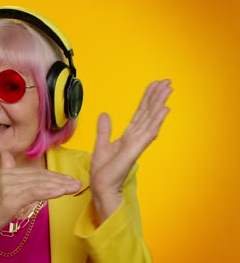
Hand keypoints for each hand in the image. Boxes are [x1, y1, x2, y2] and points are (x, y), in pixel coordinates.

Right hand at [0, 151, 80, 256]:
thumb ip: (5, 170)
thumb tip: (6, 154)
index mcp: (5, 172)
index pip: (35, 172)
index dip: (53, 175)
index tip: (67, 179)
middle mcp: (6, 176)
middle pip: (39, 176)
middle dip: (60, 180)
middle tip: (76, 183)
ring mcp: (8, 187)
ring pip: (40, 184)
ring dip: (60, 186)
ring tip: (74, 187)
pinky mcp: (10, 199)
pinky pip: (35, 193)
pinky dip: (51, 191)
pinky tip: (62, 192)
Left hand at [90, 80, 171, 221]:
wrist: (101, 186)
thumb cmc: (103, 171)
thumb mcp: (101, 145)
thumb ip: (105, 130)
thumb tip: (104, 114)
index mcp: (128, 136)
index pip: (140, 113)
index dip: (148, 99)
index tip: (155, 85)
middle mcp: (135, 137)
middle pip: (148, 113)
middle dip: (157, 96)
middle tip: (167, 81)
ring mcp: (137, 143)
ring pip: (151, 119)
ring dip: (159, 103)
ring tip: (168, 89)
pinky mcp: (135, 150)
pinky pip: (148, 132)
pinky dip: (156, 120)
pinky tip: (164, 109)